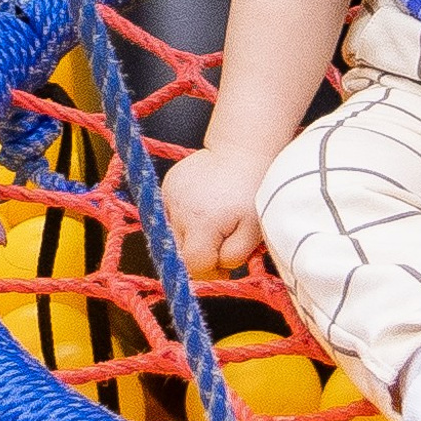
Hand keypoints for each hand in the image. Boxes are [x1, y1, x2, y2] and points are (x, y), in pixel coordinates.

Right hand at [163, 148, 266, 278]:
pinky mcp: (167, 185)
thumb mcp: (254, 230)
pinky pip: (169, 215)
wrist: (242, 150)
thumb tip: (218, 268)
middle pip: (180, 252)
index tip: (224, 264)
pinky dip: (184, 218)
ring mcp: (170, 195)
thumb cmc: (252, 190)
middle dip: (199, 255)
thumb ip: (235, 255)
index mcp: (202, 222)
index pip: (193, 265)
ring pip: (173, 235)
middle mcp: (180, 209)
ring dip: (190, 236)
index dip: (210, 270)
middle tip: (221, 243)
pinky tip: (202, 208)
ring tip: (212, 221)